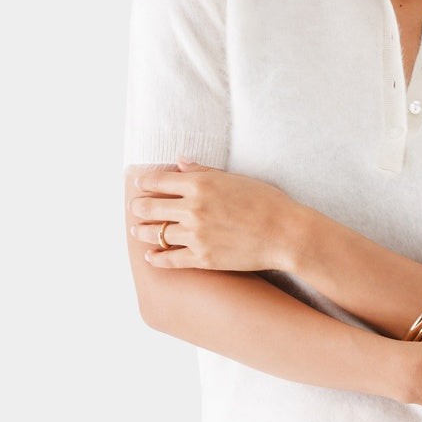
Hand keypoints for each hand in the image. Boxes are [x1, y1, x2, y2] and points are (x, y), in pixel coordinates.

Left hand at [126, 160, 307, 272]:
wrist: (285, 234)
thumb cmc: (267, 203)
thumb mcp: (234, 178)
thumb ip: (203, 171)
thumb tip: (179, 163)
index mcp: (199, 183)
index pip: (156, 180)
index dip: (144, 182)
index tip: (140, 185)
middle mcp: (192, 208)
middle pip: (149, 207)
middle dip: (139, 207)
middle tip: (136, 208)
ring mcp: (196, 235)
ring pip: (155, 233)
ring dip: (142, 231)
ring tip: (138, 230)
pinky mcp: (202, 258)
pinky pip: (169, 259)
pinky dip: (156, 258)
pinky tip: (151, 256)